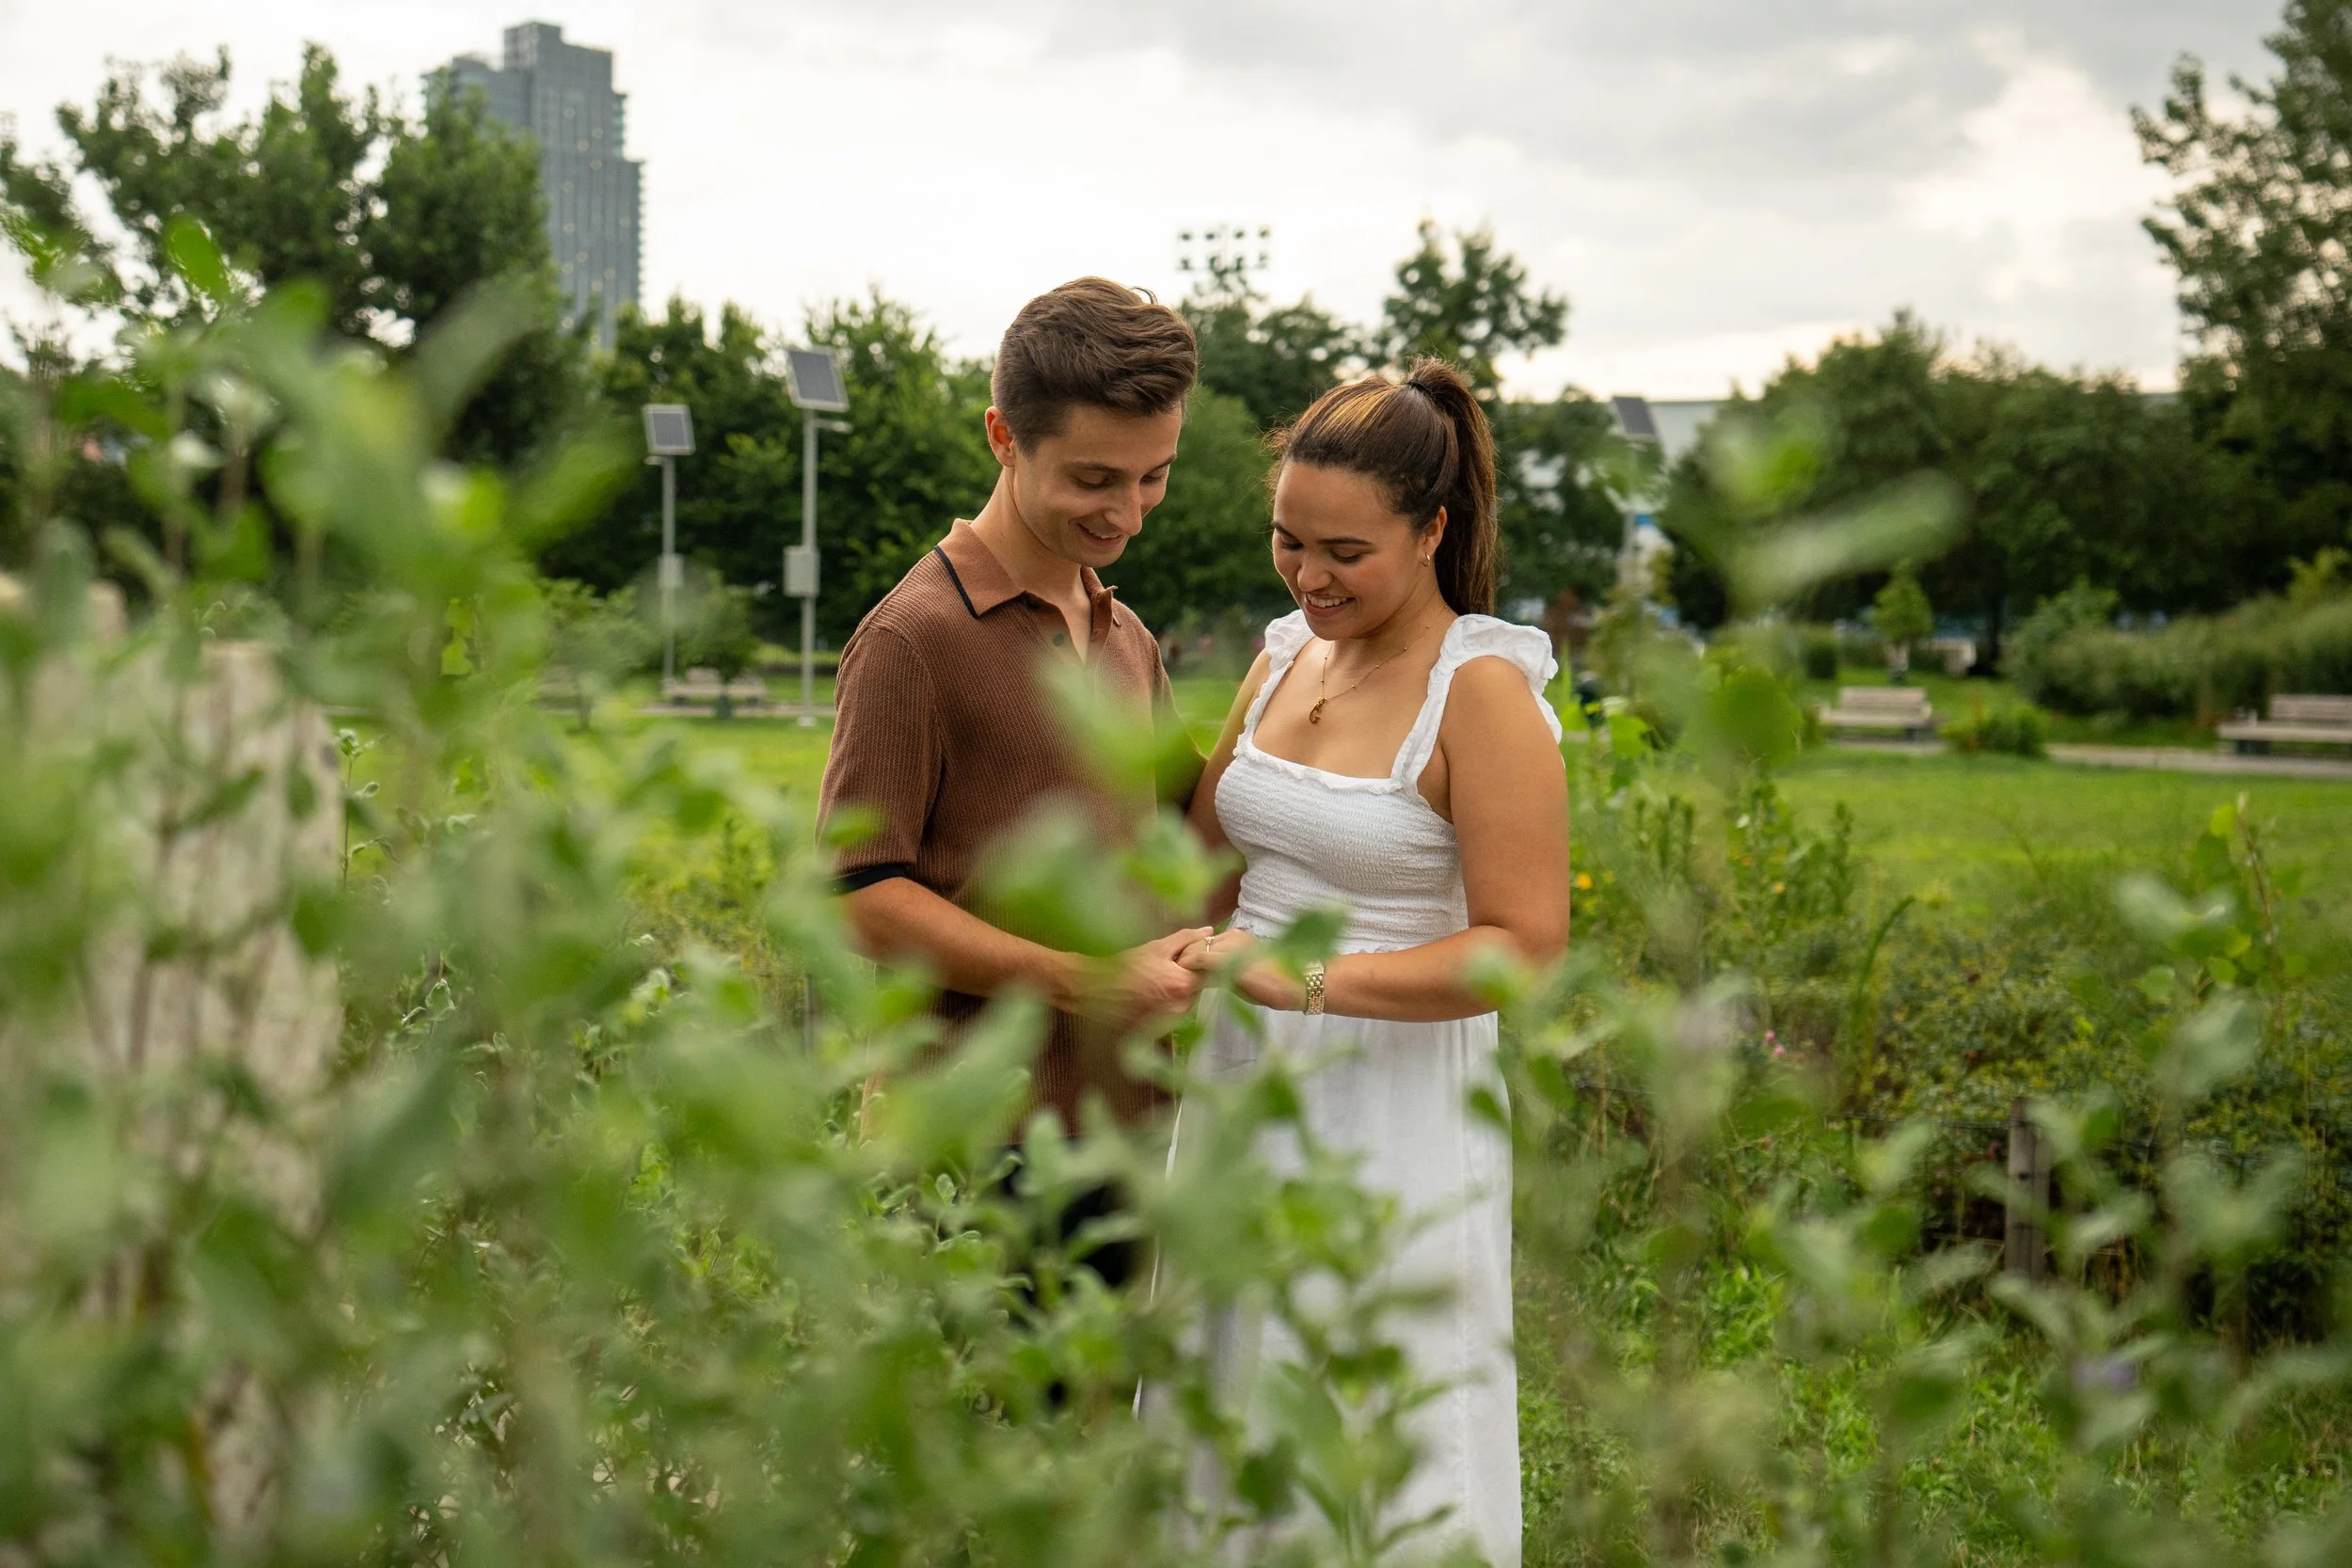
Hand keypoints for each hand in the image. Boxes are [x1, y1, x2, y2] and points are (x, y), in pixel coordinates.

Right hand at [1080, 926, 1211, 1025]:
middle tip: (1169, 966)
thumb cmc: (1125, 965)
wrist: (1094, 989)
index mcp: (1183, 985)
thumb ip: (1187, 939)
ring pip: (1186, 1002)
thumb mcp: (1157, 947)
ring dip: (1178, 991)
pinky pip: (1172, 1014)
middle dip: (1189, 977)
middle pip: (1198, 990)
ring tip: (1156, 980)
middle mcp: (1180, 1007)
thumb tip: (1209, 931)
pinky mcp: (1159, 1030)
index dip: (1203, 963)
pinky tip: (1150, 993)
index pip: (1210, 973)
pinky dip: (1166, 1003)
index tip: (1190, 957)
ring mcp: (1169, 1022)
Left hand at [1178, 927, 1305, 1010]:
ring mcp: (1232, 945)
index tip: (1178, 968)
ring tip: (1172, 976)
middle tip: (1169, 973)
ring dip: (1183, 962)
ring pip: (1195, 948)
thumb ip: (1224, 971)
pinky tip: (1181, 976)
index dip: (1189, 954)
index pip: (1203, 941)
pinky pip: (1201, 958)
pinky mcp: (1231, 957)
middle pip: (1196, 942)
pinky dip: (1189, 966)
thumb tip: (1203, 976)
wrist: (1297, 985)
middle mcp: (1233, 936)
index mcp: (1237, 937)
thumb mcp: (1244, 975)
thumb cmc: (1275, 985)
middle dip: (1182, 957)